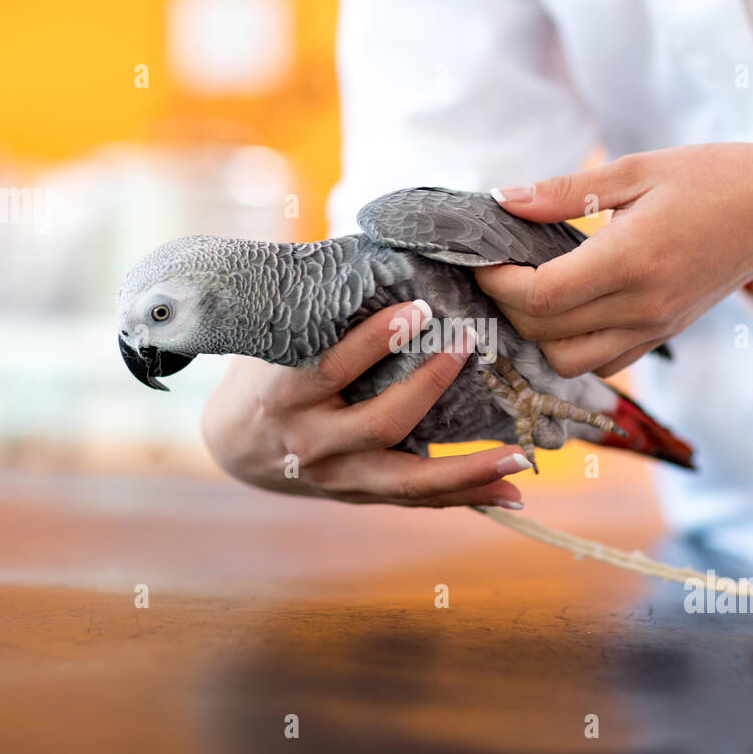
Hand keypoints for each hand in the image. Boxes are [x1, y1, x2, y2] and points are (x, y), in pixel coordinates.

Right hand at [201, 300, 530, 507]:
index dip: (377, 338)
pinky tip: (511, 492)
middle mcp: (311, 443)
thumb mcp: (274, 342)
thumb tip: (384, 252)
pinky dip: (466, 497)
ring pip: (409, 480)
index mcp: (285, 395)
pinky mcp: (359, 496)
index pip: (335, 366)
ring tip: (521, 457)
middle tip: (468, 345)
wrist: (232, 449)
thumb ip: (322, 313)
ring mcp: (338, 477)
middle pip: (381, 423)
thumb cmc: (262, 376)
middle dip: (429, 385)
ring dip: (468, 470)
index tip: (420, 308)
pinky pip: (418, 501)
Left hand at [478, 143, 752, 377]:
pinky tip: (567, 306)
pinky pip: (602, 363)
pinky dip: (572, 345)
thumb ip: (563, 190)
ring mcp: (656, 328)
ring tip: (531, 290)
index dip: (498, 282)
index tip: (481, 257)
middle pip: (546, 333)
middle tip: (497, 268)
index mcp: (633, 259)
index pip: (543, 295)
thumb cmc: (715, 176)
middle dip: (507, 305)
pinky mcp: (664, 336)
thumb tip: (501, 200)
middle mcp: (644, 306)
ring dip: (537, 335)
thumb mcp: (638, 168)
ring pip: (569, 363)